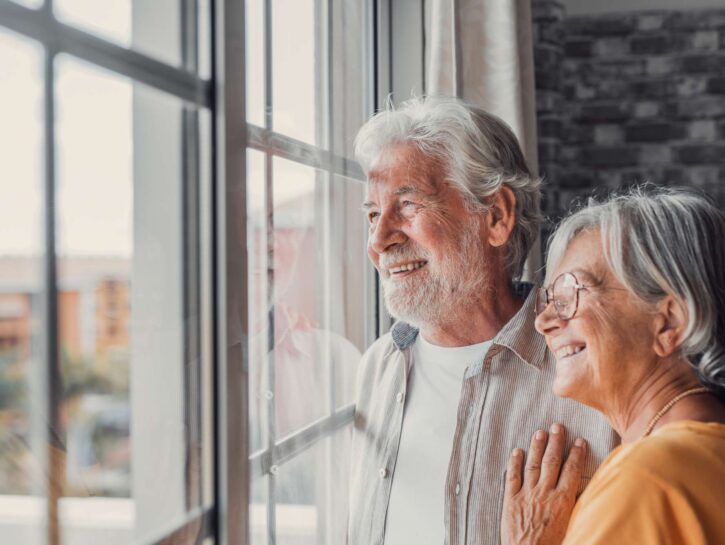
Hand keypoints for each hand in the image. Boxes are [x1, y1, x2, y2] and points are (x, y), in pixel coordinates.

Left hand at [500, 424, 586, 544]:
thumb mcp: (573, 527)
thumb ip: (577, 508)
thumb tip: (585, 493)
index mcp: (563, 501)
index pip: (572, 471)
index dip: (576, 453)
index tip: (579, 440)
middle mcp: (545, 493)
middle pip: (551, 462)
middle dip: (555, 442)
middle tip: (557, 426)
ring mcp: (526, 495)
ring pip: (532, 465)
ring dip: (536, 447)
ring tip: (539, 432)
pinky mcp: (511, 500)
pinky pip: (512, 477)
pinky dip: (514, 463)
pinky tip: (516, 451)